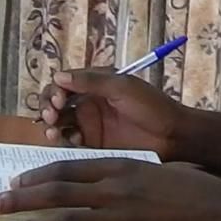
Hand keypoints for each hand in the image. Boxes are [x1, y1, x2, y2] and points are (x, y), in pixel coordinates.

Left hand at [0, 159, 220, 220]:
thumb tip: (96, 187)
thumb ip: (124, 178)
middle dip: (20, 198)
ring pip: (64, 219)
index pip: (69, 168)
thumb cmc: (194, 188)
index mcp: (122, 166)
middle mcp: (115, 188)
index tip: (15, 180)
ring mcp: (119, 216)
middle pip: (58, 191)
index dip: (38, 174)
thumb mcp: (155, 172)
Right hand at [38, 70, 186, 159]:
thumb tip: (59, 76)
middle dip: (48, 107)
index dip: (56, 89)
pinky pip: (69, 141)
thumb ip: (92, 81)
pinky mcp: (93, 143)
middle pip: (56, 101)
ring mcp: (90, 123)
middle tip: (52, 116)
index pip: (65, 82)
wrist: (172, 135)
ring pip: (59, 122)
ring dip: (51, 124)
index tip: (59, 100)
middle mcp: (90, 101)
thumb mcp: (123, 87)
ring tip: (54, 131)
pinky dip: (63, 140)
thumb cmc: (152, 106)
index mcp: (97, 82)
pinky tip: (69, 140)